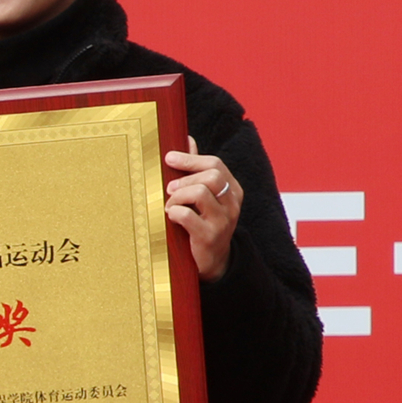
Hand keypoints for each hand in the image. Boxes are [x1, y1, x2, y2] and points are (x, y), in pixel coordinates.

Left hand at [164, 136, 240, 282]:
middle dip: (184, 179)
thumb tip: (187, 139)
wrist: (213, 262)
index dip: (190, 159)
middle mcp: (232, 204)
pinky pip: (187, 215)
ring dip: (177, 196)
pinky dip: (174, 212)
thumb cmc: (204, 223)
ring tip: (170, 205)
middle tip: (169, 188)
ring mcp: (223, 221)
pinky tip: (171, 217)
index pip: (215, 164)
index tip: (169, 158)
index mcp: (233, 190)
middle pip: (211, 176)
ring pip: (200, 192)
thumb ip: (197, 169)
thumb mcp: (205, 197)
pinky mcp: (209, 237)